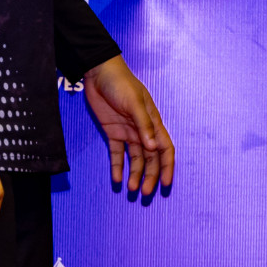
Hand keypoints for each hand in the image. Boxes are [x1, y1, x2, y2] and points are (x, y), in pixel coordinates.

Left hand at [82, 55, 174, 196]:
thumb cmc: (121, 83)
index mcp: (153, 122)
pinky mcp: (113, 132)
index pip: (165, 148)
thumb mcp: (134, 103)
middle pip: (151, 158)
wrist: (99, 73)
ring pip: (135, 159)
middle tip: (144, 193)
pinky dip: (117, 166)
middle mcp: (143, 130)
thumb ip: (143, 125)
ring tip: (130, 189)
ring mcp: (128, 132)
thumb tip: (153, 149)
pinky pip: (117, 153)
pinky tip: (116, 179)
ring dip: (134, 174)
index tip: (166, 184)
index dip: (167, 166)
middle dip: (150, 176)